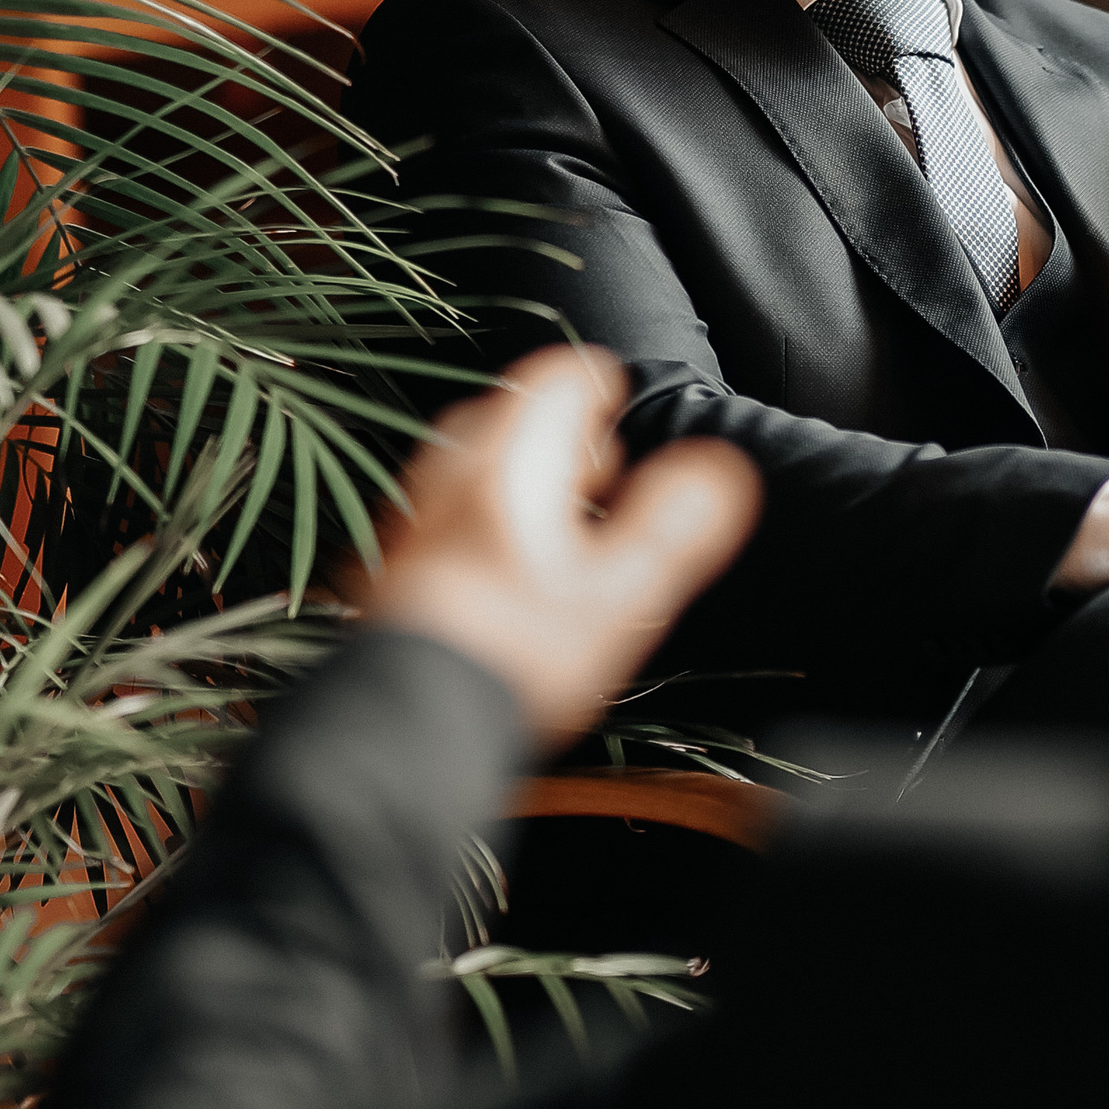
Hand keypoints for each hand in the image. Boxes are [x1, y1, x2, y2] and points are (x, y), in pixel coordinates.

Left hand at [360, 348, 761, 751]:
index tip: (619, 401)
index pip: (555, 383)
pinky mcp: (387, 571)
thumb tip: (721, 468)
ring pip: (466, 467)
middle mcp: (449, 481)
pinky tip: (499, 569)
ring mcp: (411, 524)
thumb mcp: (623, 594)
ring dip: (515, 478)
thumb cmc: (518, 659)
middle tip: (599, 476)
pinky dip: (476, 520)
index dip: (598, 386)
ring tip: (554, 520)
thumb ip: (673, 523)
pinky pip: (437, 516)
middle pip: (506, 418)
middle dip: (558, 436)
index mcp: (510, 468)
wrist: (412, 726)